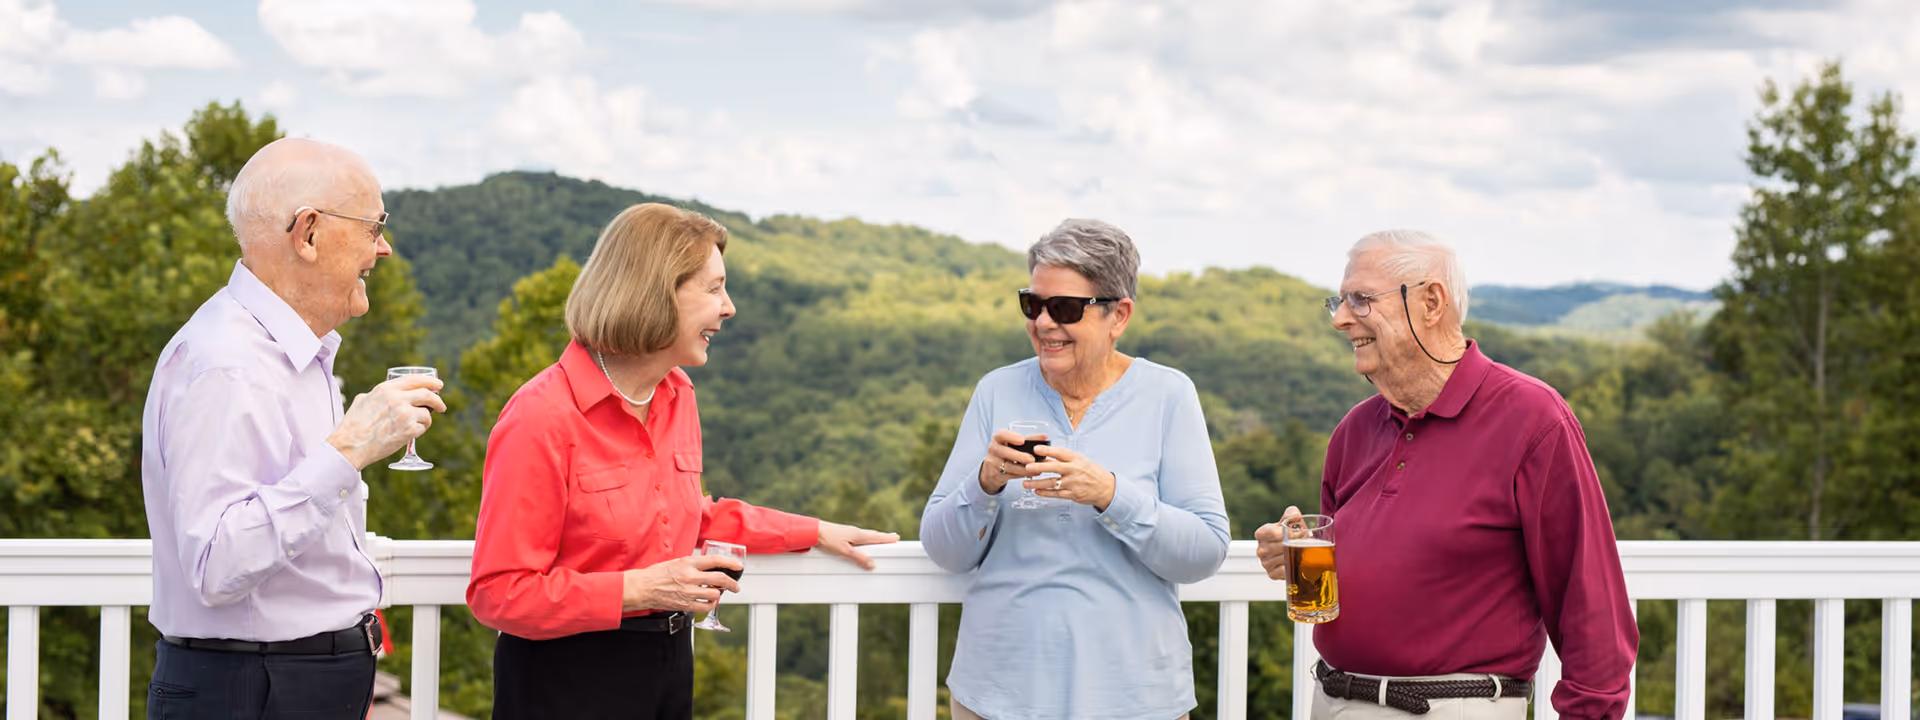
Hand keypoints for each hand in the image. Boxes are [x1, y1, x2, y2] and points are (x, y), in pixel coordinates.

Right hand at [327, 374, 446, 469]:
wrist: (350, 446)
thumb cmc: (353, 426)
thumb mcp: (362, 401)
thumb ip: (377, 395)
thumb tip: (386, 396)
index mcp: (386, 389)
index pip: (414, 380)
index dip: (430, 381)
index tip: (439, 385)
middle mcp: (397, 399)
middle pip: (427, 394)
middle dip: (438, 400)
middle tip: (442, 406)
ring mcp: (405, 415)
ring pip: (427, 414)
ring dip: (425, 420)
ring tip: (415, 426)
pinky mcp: (409, 430)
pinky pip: (422, 428)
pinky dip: (419, 432)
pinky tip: (409, 435)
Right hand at [621, 554, 742, 612]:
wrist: (642, 588)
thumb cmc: (656, 574)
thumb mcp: (676, 562)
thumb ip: (692, 564)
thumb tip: (708, 567)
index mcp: (689, 563)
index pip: (716, 561)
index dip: (731, 563)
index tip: (739, 567)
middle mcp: (691, 576)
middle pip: (720, 579)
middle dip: (733, 584)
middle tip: (736, 586)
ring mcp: (689, 591)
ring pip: (715, 595)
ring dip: (719, 595)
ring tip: (717, 594)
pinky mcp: (685, 604)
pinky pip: (705, 607)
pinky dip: (710, 605)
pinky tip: (709, 603)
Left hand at [815, 521, 899, 569]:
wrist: (813, 531)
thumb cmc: (828, 539)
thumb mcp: (845, 552)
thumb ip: (859, 558)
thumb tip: (872, 565)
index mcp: (858, 535)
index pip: (877, 537)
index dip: (887, 538)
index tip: (897, 538)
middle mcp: (855, 532)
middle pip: (873, 535)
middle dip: (883, 537)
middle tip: (893, 538)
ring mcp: (848, 532)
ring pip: (866, 535)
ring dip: (875, 537)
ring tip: (880, 540)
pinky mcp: (842, 534)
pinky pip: (858, 537)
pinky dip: (865, 539)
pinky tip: (862, 542)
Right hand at [976, 429, 1046, 494]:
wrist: (992, 469)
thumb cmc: (1006, 451)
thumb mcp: (1012, 443)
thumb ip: (1028, 440)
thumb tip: (1044, 437)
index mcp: (997, 439)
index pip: (1001, 435)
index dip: (1011, 437)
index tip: (1022, 440)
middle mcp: (994, 449)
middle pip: (1005, 452)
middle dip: (1019, 456)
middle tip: (1032, 459)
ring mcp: (994, 463)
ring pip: (1009, 466)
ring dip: (1024, 468)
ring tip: (1036, 468)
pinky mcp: (997, 475)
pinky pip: (1011, 476)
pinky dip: (1023, 475)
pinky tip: (1033, 473)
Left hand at [1025, 446, 1116, 510]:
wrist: (1105, 488)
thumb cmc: (1091, 472)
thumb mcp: (1080, 461)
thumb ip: (1063, 460)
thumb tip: (1045, 458)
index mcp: (1076, 459)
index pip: (1060, 453)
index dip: (1048, 450)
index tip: (1036, 449)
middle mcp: (1074, 470)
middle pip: (1054, 468)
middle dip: (1039, 467)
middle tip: (1027, 467)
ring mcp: (1073, 483)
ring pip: (1052, 483)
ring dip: (1037, 483)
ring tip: (1025, 483)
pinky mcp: (1072, 494)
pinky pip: (1056, 494)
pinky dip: (1045, 493)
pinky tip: (1037, 491)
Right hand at [1254, 506, 1305, 580]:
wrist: (1293, 550)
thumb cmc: (1292, 534)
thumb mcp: (1291, 521)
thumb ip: (1292, 514)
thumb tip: (1295, 515)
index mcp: (1262, 533)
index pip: (1273, 533)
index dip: (1289, 533)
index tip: (1301, 533)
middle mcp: (1261, 549)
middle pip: (1281, 546)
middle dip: (1296, 544)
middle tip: (1307, 542)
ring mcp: (1265, 562)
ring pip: (1284, 559)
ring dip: (1297, 556)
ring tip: (1304, 551)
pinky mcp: (1272, 574)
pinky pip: (1284, 571)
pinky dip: (1294, 567)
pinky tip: (1299, 562)